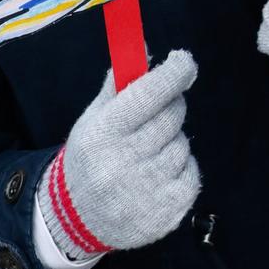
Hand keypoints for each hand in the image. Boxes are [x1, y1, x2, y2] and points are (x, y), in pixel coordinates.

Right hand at [40, 48, 199, 260]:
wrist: (76, 219)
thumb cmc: (91, 156)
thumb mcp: (94, 119)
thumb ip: (118, 84)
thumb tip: (144, 49)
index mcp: (103, 134)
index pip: (147, 95)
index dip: (172, 74)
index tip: (184, 61)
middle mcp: (121, 164)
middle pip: (171, 117)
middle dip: (171, 106)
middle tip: (160, 111)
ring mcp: (144, 193)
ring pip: (182, 145)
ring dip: (173, 141)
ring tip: (150, 152)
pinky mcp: (164, 215)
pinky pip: (192, 175)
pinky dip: (183, 169)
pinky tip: (160, 175)